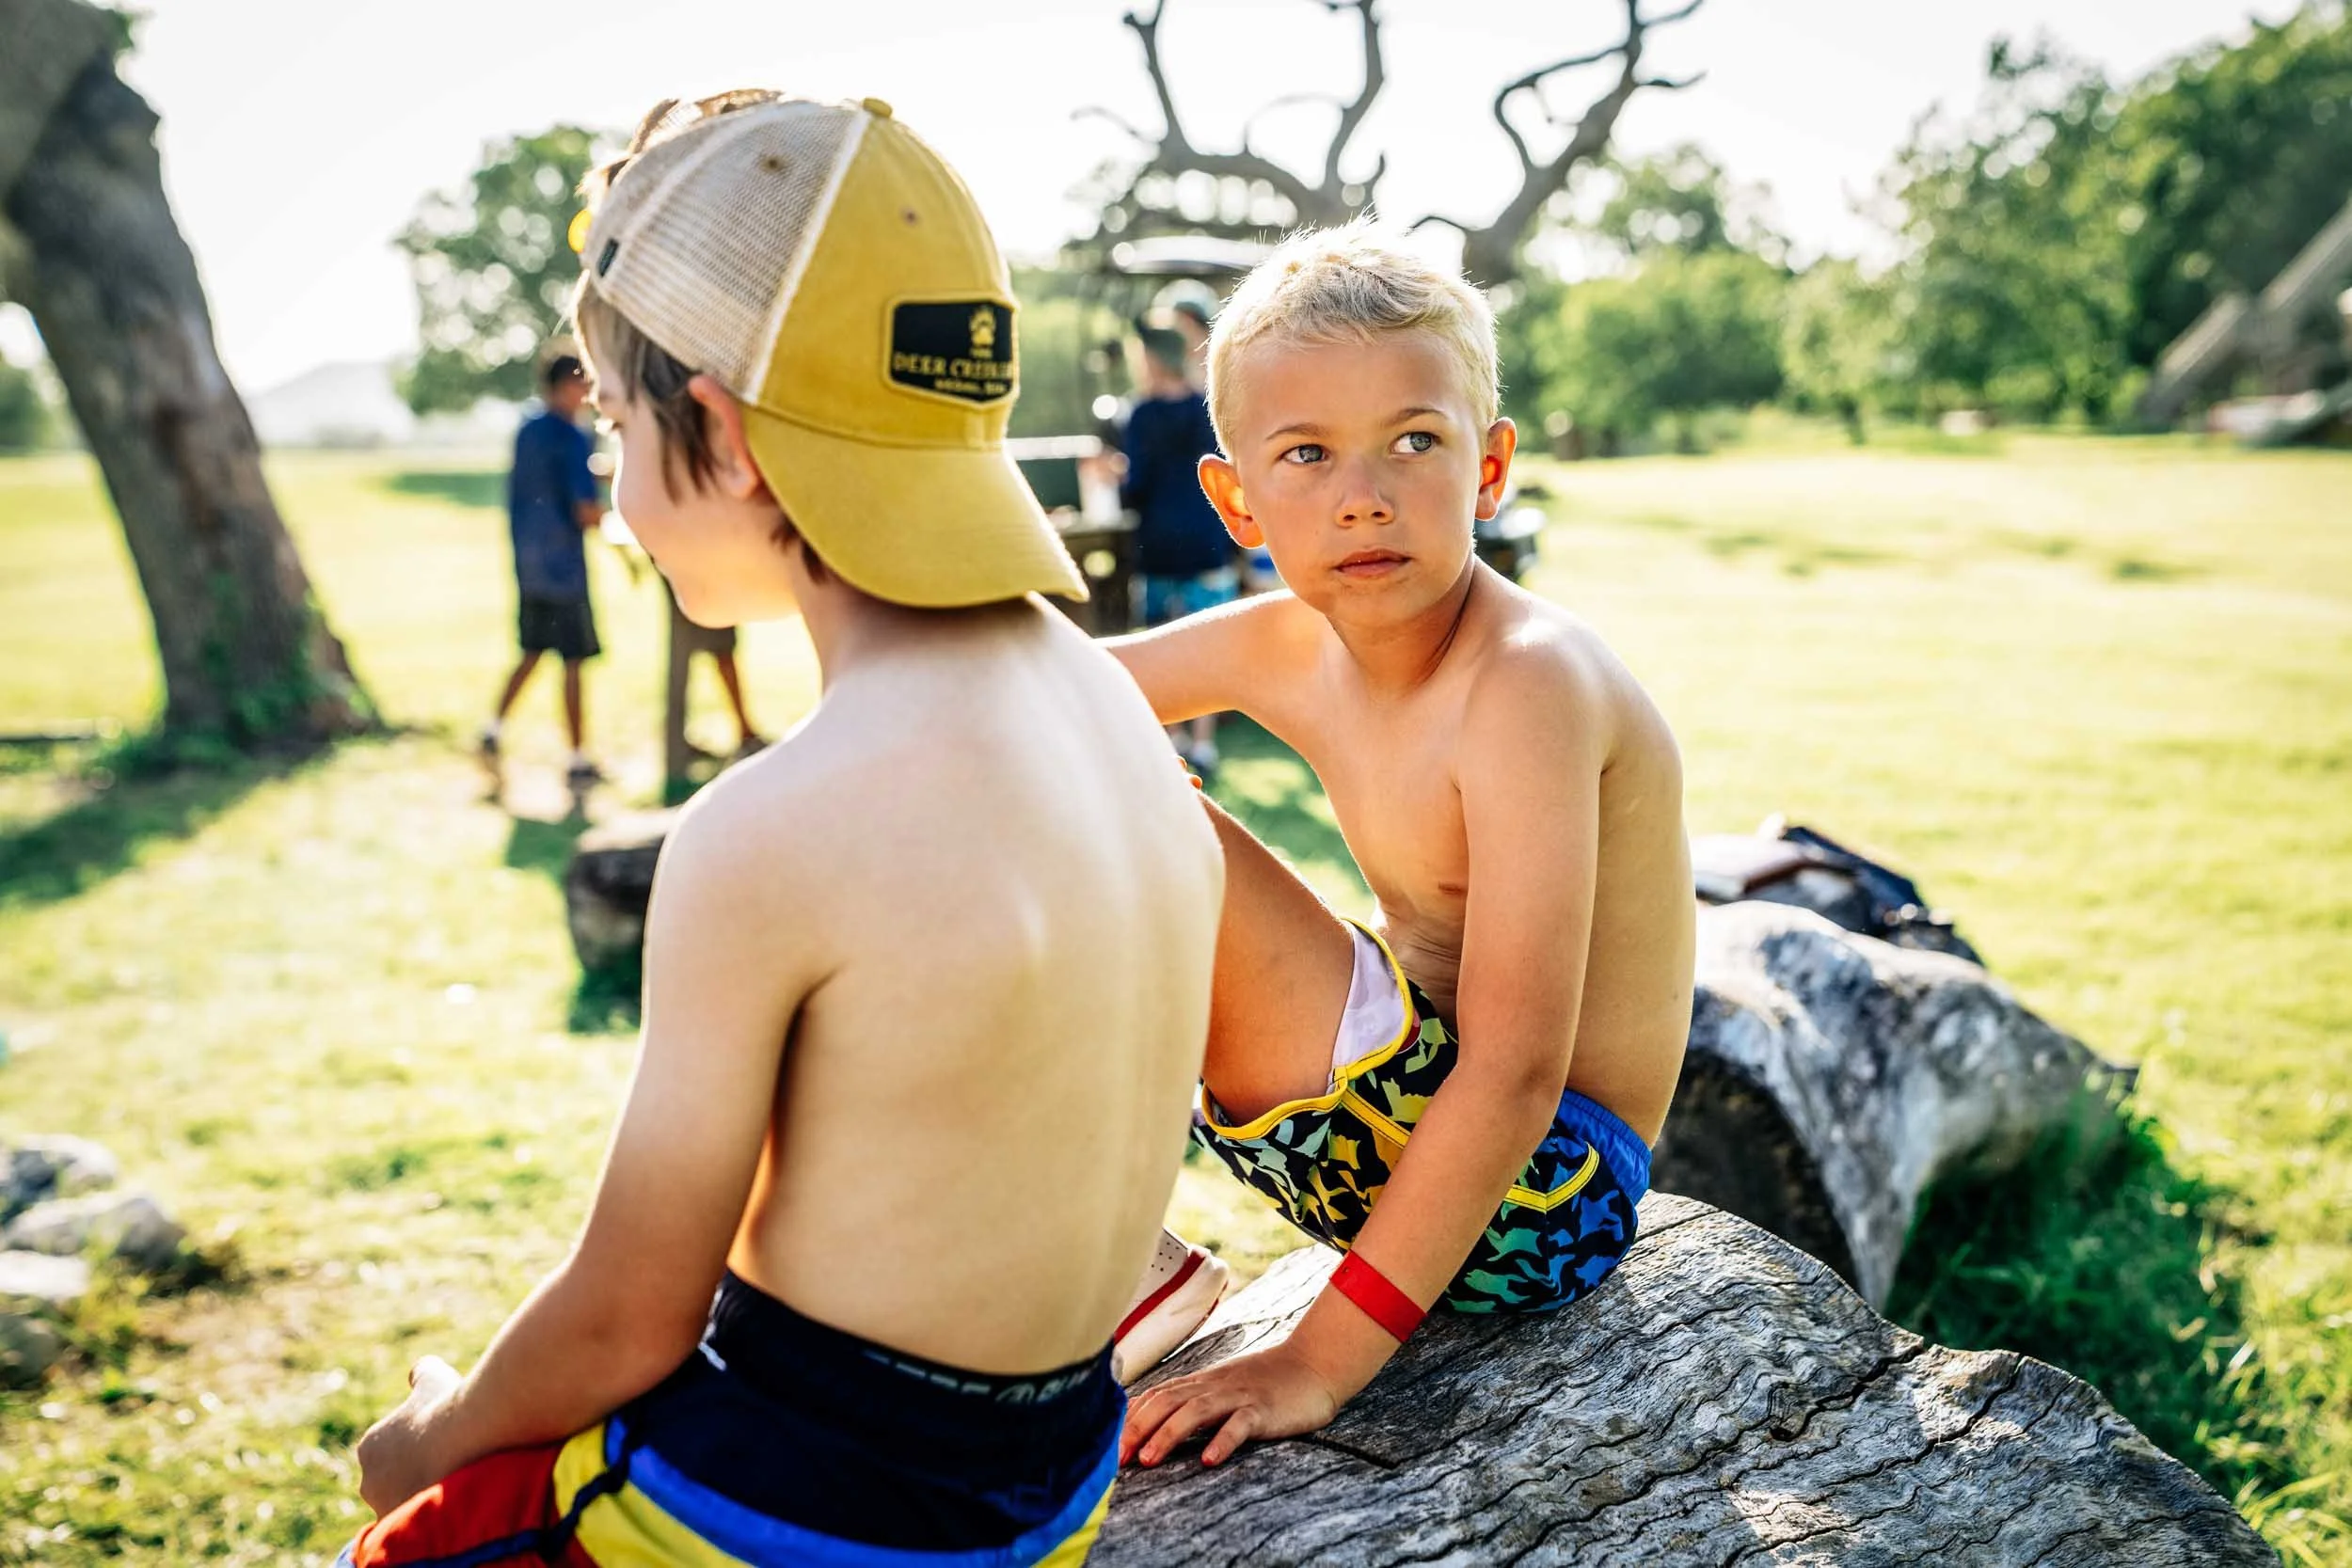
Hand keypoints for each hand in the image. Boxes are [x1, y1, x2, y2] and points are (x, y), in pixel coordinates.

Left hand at [356, 1355, 462, 1516]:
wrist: (466, 1440)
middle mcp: (369, 1481)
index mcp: (370, 1446)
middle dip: (416, 1473)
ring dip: (424, 1492)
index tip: (441, 1439)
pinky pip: (420, 1520)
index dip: (417, 1445)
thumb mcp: (435, 1378)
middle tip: (449, 1460)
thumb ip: (423, 1373)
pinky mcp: (408, 1526)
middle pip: (394, 1480)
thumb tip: (418, 1372)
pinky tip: (457, 1494)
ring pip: (406, 1501)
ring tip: (456, 1477)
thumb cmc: (447, 1407)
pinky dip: (435, 1510)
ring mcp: (386, 1507)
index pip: (389, 1452)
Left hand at [1120, 1341, 1341, 1468]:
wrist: (1312, 1365)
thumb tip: (1154, 1423)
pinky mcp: (1263, 1410)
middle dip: (1137, 1429)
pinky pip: (1240, 1425)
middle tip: (1117, 1458)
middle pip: (1166, 1402)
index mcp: (1200, 1384)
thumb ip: (1191, 1401)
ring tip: (1149, 1460)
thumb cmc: (1264, 1383)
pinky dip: (1223, 1441)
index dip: (1129, 1419)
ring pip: (1195, 1411)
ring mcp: (1238, 1397)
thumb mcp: (1221, 1389)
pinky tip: (1208, 1459)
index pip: (1155, 1396)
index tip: (1107, 1446)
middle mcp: (1213, 1387)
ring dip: (1168, 1435)